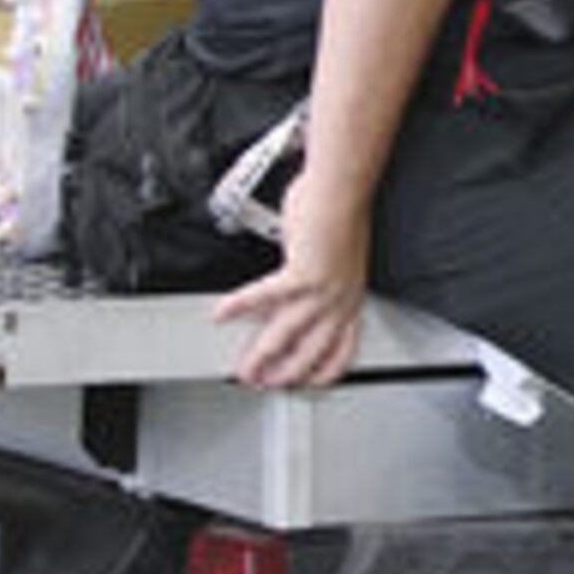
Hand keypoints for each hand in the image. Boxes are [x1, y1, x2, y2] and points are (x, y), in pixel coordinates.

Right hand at [214, 162, 372, 390]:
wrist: (342, 190)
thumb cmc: (339, 215)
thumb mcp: (335, 260)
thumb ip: (314, 283)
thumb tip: (291, 294)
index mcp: (351, 299)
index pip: (343, 350)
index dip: (322, 372)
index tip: (305, 383)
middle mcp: (340, 299)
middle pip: (311, 352)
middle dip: (284, 374)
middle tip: (263, 382)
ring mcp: (323, 289)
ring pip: (286, 335)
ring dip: (261, 356)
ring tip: (244, 368)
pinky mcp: (303, 273)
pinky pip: (265, 296)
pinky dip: (240, 306)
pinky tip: (223, 312)